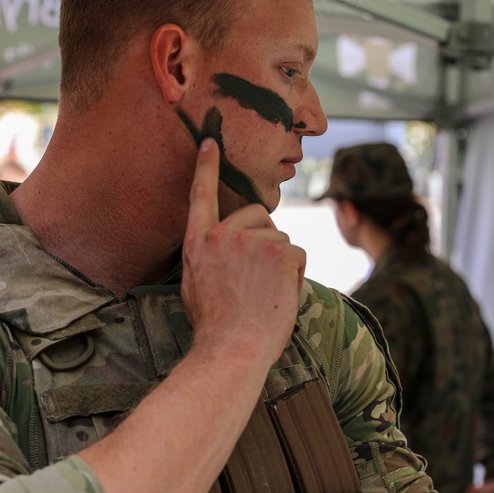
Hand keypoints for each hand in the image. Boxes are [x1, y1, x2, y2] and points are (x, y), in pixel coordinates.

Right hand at [181, 138, 304, 366]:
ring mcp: (252, 241)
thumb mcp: (196, 286)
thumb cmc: (215, 328)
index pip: (201, 196)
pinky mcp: (280, 251)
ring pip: (282, 239)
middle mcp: (223, 235)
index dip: (205, 167)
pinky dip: (295, 276)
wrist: (232, 350)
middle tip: (262, 274)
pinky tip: (279, 296)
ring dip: (282, 263)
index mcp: (198, 243)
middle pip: (259, 214)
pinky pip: (298, 255)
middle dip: (267, 237)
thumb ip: (210, 258)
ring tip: (266, 294)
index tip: (209, 143)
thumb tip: (227, 248)